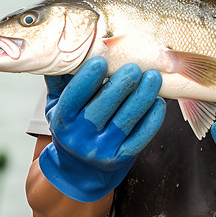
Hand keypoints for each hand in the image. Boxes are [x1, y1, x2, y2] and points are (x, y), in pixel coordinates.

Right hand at [39, 56, 165, 202]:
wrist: (78, 170)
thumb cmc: (71, 125)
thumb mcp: (55, 105)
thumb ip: (58, 79)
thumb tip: (59, 46)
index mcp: (62, 120)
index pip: (73, 97)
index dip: (87, 78)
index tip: (102, 60)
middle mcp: (79, 137)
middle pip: (102, 108)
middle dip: (121, 85)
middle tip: (135, 66)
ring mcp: (101, 150)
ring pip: (125, 121)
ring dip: (142, 97)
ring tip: (153, 77)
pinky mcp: (120, 158)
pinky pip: (140, 137)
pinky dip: (152, 119)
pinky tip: (159, 102)